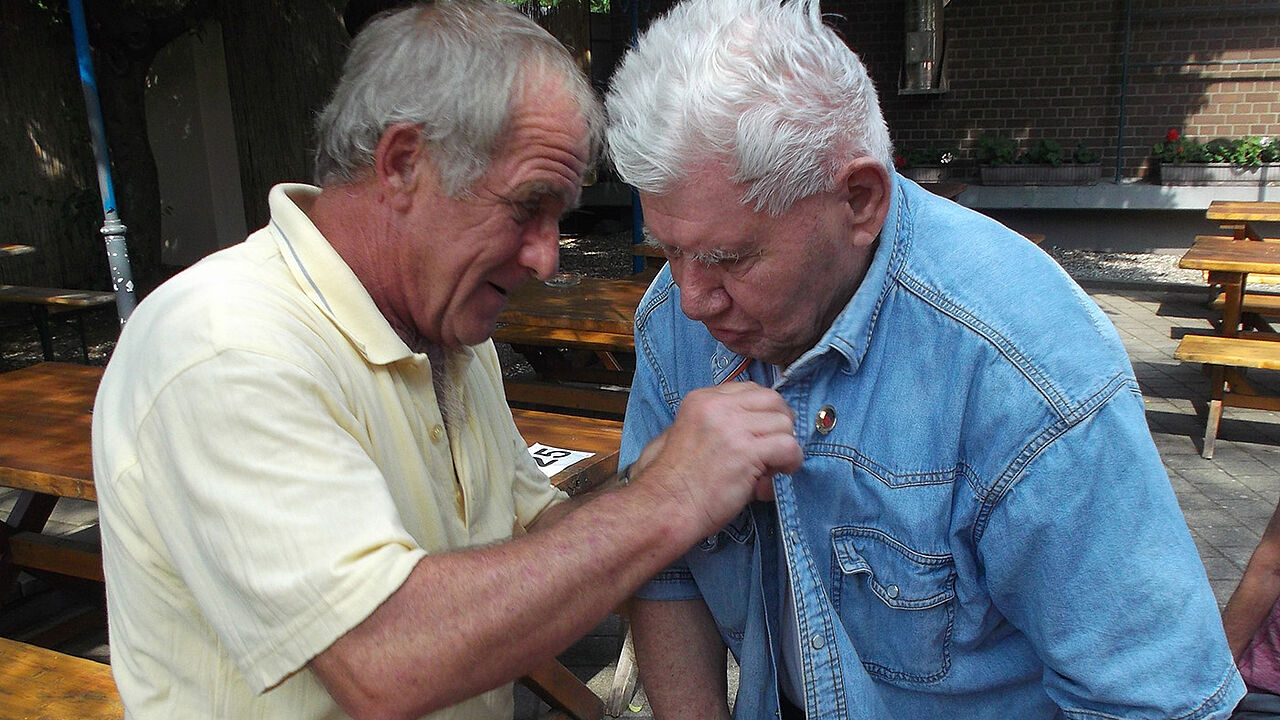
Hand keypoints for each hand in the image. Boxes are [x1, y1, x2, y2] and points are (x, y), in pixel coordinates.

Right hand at [632, 382, 802, 539]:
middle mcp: (717, 406)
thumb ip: (715, 423)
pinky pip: (789, 447)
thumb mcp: (684, 434)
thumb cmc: (674, 481)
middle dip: (780, 425)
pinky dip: (790, 463)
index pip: (750, 390)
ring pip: (784, 423)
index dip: (763, 412)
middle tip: (773, 449)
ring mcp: (732, 427)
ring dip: (785, 447)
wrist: (665, 507)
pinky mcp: (747, 451)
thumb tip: (752, 427)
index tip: (761, 433)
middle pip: (773, 400)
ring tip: (769, 468)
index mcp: (701, 399)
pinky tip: (774, 477)